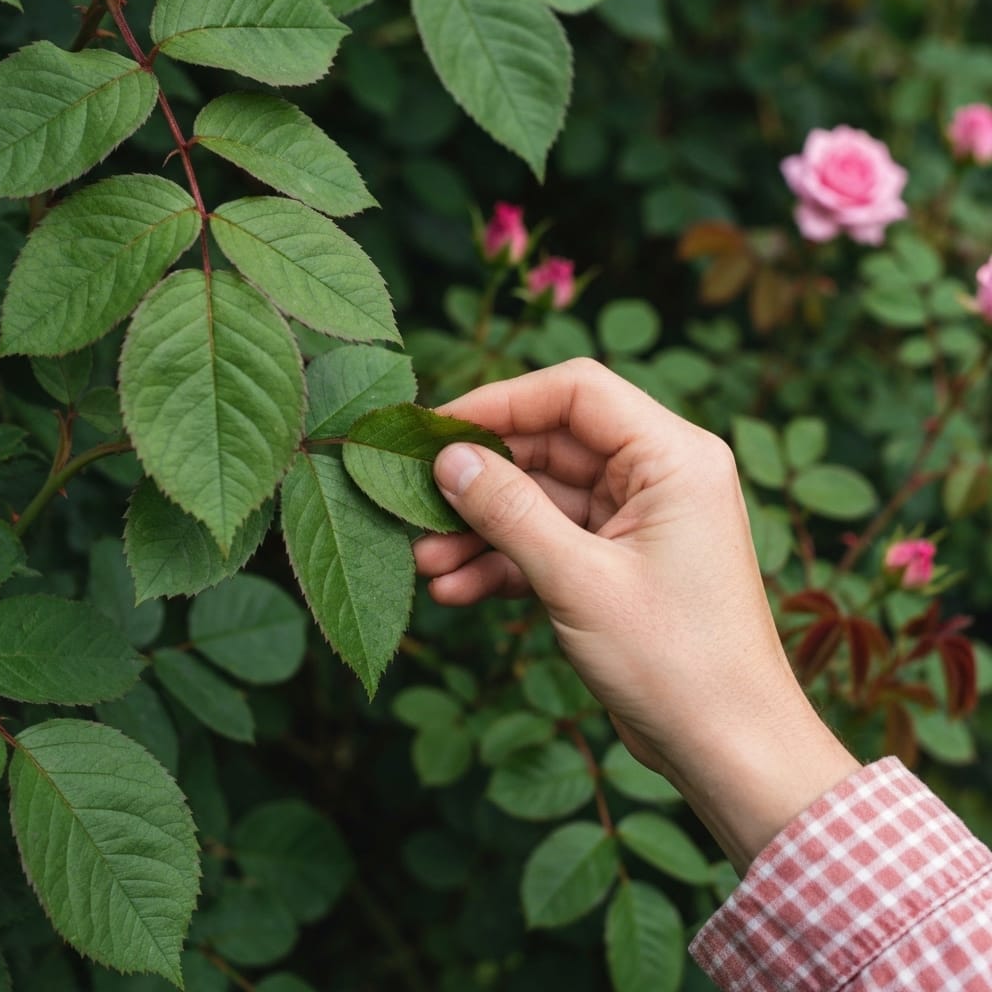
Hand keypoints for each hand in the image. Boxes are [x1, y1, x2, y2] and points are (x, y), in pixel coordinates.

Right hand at [414, 359, 857, 872]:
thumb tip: (448, 459)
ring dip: (482, 529)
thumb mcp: (579, 581)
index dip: (499, 402)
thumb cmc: (677, 663)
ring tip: (425, 561)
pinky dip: (505, 562)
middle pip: (549, 447)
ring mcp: (635, 522)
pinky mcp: (616, 564)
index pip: (575, 392)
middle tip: (413, 504)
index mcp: (673, 457)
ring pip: (541, 500)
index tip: (434, 429)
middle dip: (480, 481)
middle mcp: (657, 476)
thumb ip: (510, 512)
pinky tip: (456, 589)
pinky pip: (550, 543)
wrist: (729, 750)